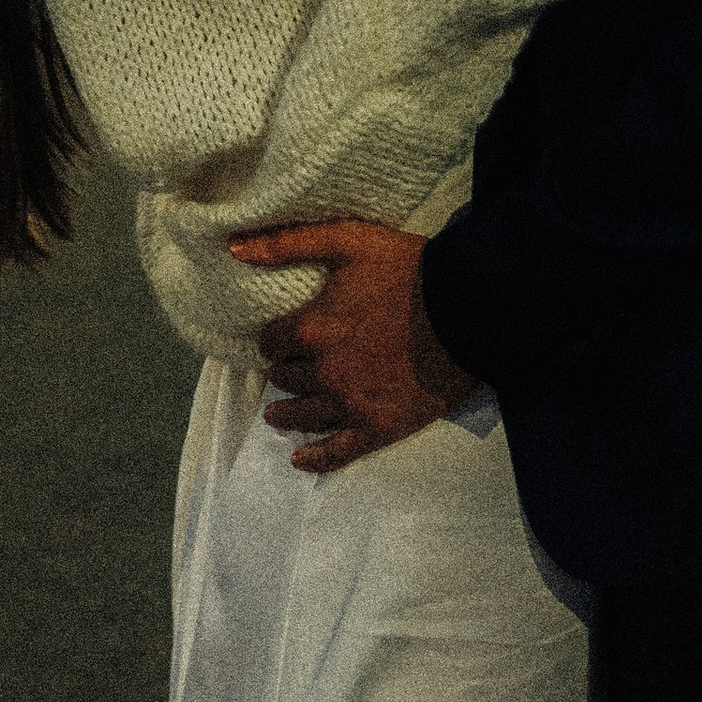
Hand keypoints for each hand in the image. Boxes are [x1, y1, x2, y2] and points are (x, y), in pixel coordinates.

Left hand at [227, 219, 477, 471]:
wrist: (468, 309)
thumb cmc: (408, 270)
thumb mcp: (346, 240)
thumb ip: (286, 243)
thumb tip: (233, 247)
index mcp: (312, 329)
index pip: (272, 341)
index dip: (274, 338)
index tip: (280, 338)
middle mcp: (324, 372)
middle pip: (287, 378)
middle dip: (285, 371)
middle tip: (287, 369)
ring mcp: (352, 404)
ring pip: (304, 415)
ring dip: (286, 413)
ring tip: (276, 414)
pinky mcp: (380, 426)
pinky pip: (338, 451)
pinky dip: (316, 458)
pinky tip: (300, 460)